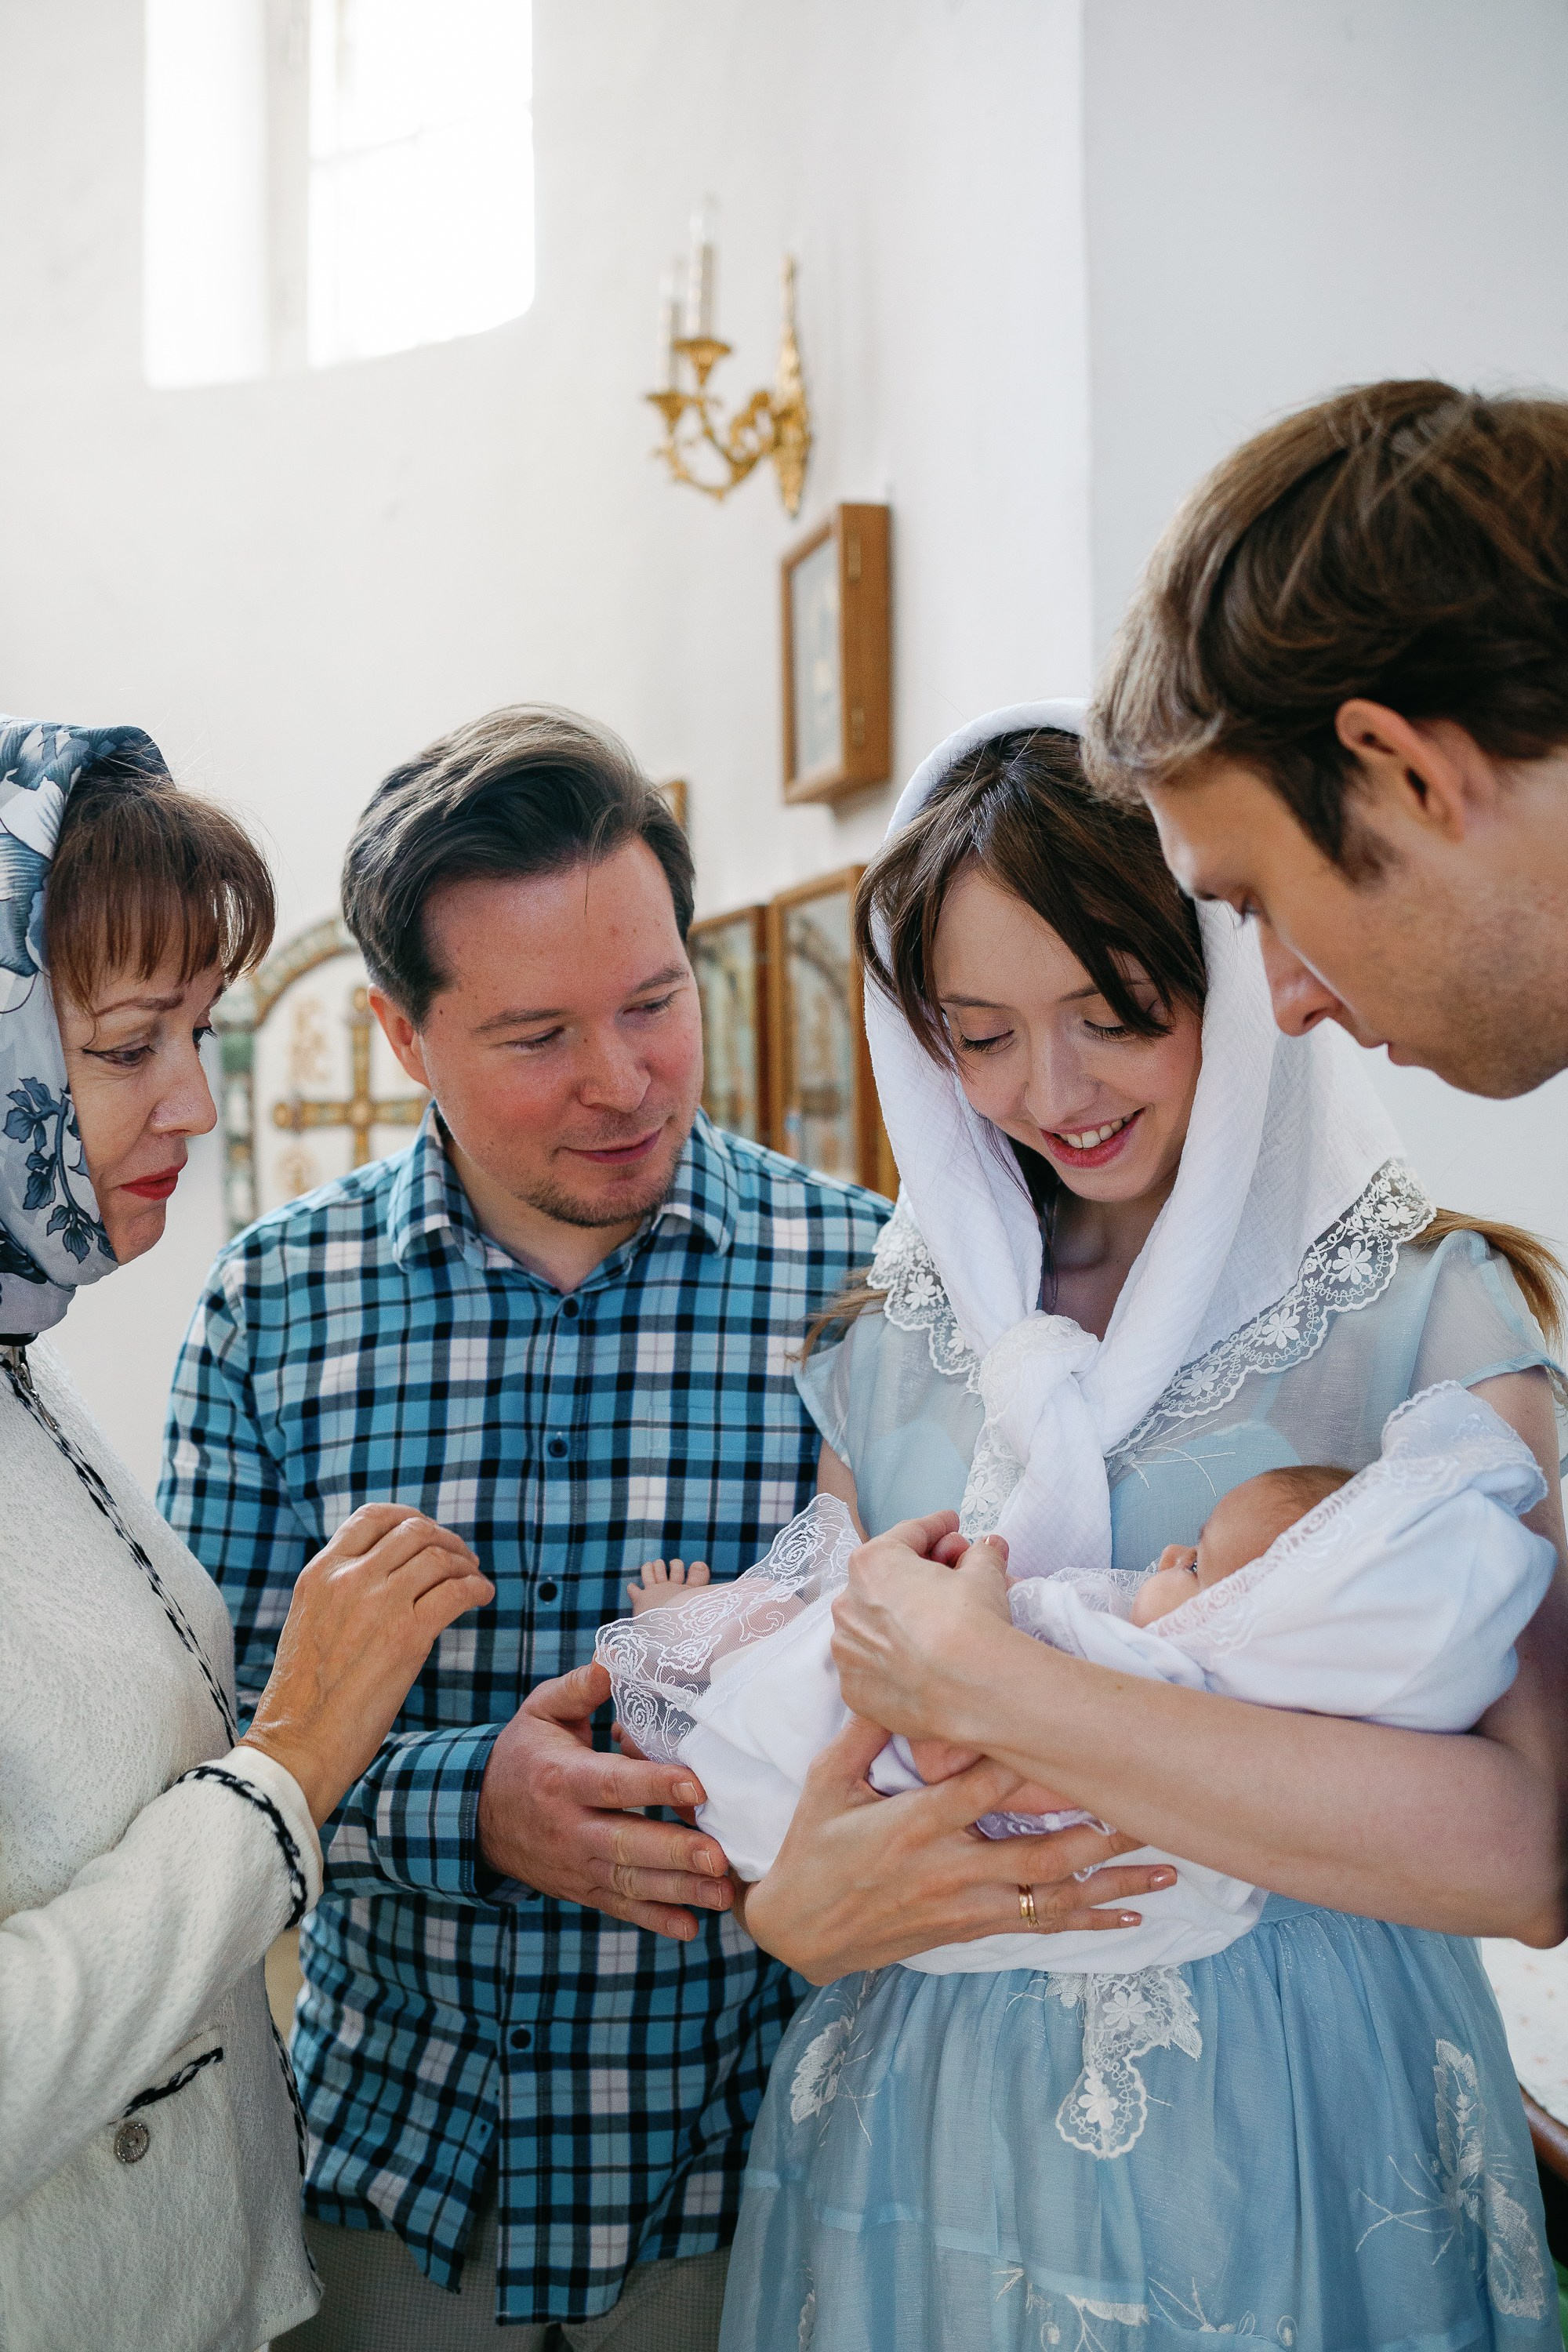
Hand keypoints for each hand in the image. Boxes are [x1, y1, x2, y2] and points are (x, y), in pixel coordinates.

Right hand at [241, 1504, 492, 1824]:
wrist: (297, 1743)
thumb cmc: (303, 1699)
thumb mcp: (308, 1623)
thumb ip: (340, 1594)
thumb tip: (386, 1578)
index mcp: (318, 1574)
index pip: (370, 1518)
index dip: (408, 1518)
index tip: (428, 1531)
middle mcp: (348, 1579)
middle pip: (413, 1531)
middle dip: (445, 1538)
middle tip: (461, 1557)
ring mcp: (380, 1604)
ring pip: (438, 1557)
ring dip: (465, 1563)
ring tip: (475, 1577)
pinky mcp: (408, 1636)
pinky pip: (456, 1592)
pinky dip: (476, 1588)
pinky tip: (482, 1596)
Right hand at [478, 1661, 733, 1939]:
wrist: (477, 1817)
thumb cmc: (524, 1754)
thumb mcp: (540, 1712)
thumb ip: (579, 1689)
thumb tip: (613, 1660)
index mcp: (563, 1779)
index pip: (613, 1784)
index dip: (654, 1785)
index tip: (697, 1786)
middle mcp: (570, 1828)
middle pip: (626, 1843)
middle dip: (674, 1852)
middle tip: (719, 1857)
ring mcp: (576, 1864)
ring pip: (630, 1883)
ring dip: (678, 1892)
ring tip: (721, 1894)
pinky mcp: (583, 1889)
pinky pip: (620, 1907)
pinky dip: (655, 1921)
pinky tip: (691, 1929)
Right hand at [742, 1717, 1174, 1982]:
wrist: (800, 1931)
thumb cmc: (813, 1849)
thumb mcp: (824, 1783)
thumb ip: (862, 1734)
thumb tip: (888, 1682)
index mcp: (916, 1824)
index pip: (984, 1787)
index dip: (1032, 1762)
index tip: (1079, 1738)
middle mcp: (951, 1867)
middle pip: (1040, 1850)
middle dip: (1102, 1832)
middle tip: (1154, 1811)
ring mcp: (967, 1904)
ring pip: (1052, 1894)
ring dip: (1114, 1882)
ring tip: (1168, 1868)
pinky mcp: (972, 1928)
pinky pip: (1041, 1925)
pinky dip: (1090, 1921)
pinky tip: (1134, 1919)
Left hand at [831, 1522, 1012, 1743]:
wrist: (968, 1689)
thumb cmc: (970, 1620)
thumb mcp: (983, 1574)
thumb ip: (981, 1555)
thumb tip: (988, 1548)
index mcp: (872, 1563)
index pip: (908, 1535)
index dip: (936, 1527)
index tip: (951, 1525)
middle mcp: (847, 1603)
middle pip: (887, 1579)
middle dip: (919, 1574)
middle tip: (953, 1575)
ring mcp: (847, 1649)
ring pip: (875, 1623)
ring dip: (901, 1617)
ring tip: (935, 1624)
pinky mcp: (853, 1688)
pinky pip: (874, 1664)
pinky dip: (894, 1658)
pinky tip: (920, 1661)